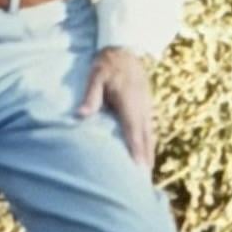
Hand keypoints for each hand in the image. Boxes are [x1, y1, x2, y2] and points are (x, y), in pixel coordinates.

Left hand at [76, 44, 155, 174]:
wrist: (124, 48)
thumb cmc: (107, 64)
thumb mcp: (95, 76)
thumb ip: (90, 96)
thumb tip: (81, 115)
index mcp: (130, 103)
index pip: (133, 133)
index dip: (137, 153)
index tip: (139, 171)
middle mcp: (142, 108)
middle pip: (146, 139)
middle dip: (145, 160)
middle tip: (144, 183)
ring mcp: (147, 107)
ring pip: (150, 136)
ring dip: (149, 154)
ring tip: (146, 174)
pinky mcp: (147, 105)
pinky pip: (150, 129)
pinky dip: (149, 144)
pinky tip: (147, 153)